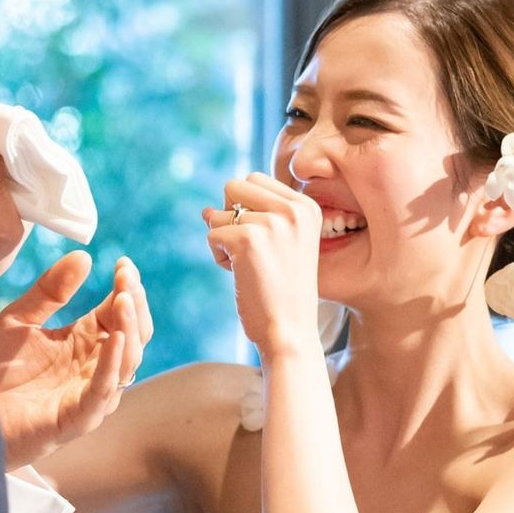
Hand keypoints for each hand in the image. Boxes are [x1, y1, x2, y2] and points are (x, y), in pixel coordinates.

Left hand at [0, 251, 152, 467]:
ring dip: (129, 329)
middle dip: (135, 305)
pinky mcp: (76, 418)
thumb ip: (50, 291)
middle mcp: (94, 368)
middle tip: (127, 278)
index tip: (122, 263)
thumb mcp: (18, 319)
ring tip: (123, 300)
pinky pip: (103, 390)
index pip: (120, 313)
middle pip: (133, 335)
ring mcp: (89, 395)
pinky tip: (114, 337)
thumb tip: (84, 255)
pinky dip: (113, 364)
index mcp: (84, 343)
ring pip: (127, 362)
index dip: (126, 288)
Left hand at [203, 172, 321, 357]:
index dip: (246, 210)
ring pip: (218, 212)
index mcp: (307, 207)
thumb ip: (258, 217)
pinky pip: (211, 234)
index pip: (256, 180)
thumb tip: (206, 209)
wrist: (290, 332)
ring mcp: (272, 223)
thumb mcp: (285, 244)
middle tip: (249, 251)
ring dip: (223, 239)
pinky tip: (240, 275)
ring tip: (248, 267)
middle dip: (229, 217)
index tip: (263, 242)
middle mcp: (294, 209)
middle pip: (234, 186)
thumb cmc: (283, 293)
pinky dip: (218, 256)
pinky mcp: (248, 239)